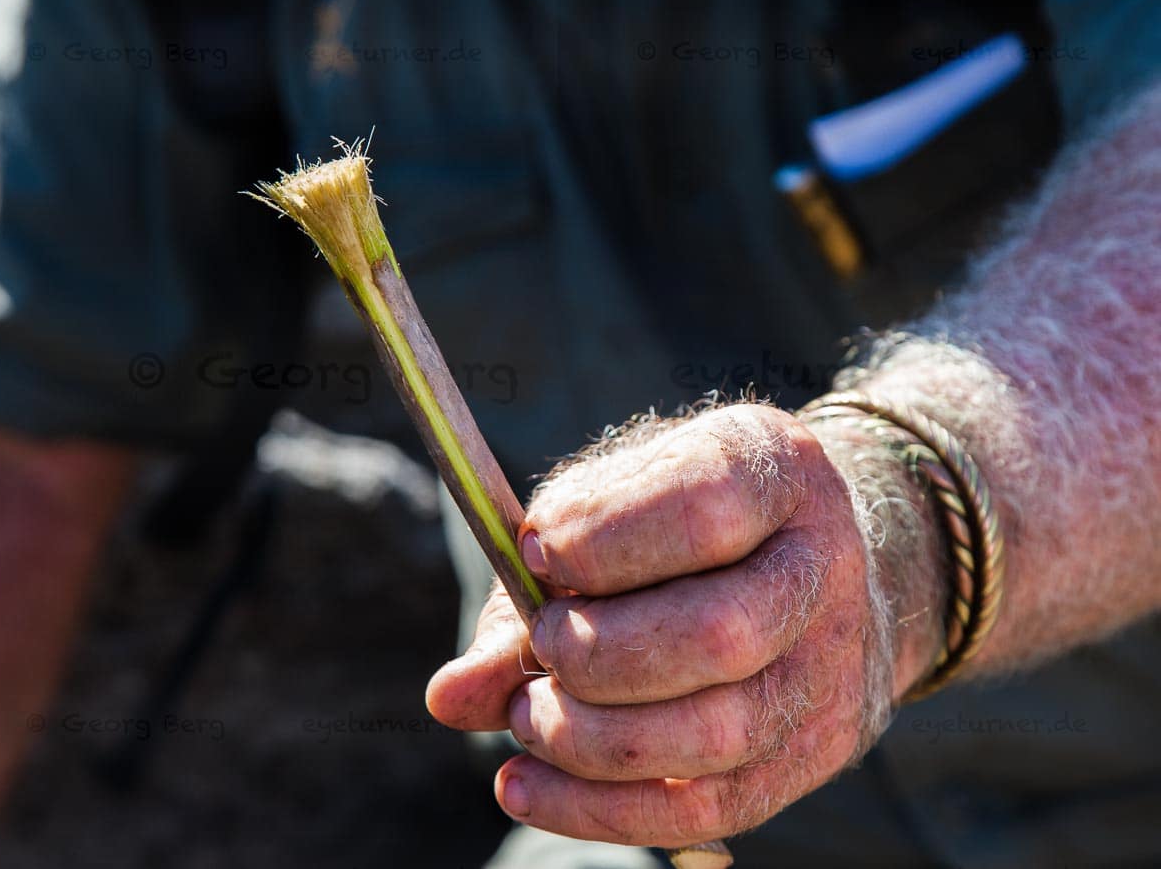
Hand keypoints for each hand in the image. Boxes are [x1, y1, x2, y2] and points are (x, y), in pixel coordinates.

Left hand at [427, 403, 936, 848]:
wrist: (817, 557)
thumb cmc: (689, 522)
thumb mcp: (620, 504)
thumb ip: (533, 583)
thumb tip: (450, 695)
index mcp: (777, 472)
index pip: (703, 509)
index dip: (603, 539)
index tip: (534, 550)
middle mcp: (822, 568)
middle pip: (717, 633)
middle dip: (597, 651)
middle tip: (540, 642)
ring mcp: (831, 667)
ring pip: (715, 734)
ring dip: (589, 738)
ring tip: (528, 713)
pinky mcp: (817, 748)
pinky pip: (710, 808)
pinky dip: (600, 809)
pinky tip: (526, 786)